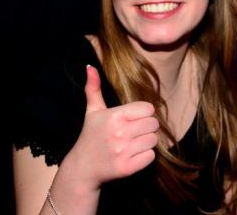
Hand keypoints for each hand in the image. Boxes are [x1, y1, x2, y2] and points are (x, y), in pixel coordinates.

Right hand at [64, 66, 158, 189]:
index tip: (134, 118)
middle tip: (135, 131)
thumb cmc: (90, 136)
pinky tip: (133, 154)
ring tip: (134, 142)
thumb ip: (93, 88)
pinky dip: (145, 156)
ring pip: (153, 140)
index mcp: (115, 116)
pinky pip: (150, 156)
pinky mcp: (127, 168)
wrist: (82, 169)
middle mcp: (120, 133)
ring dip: (147, 141)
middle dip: (147, 127)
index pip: (148, 109)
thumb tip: (89, 66)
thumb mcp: (92, 111)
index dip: (143, 113)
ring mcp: (123, 152)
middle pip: (153, 124)